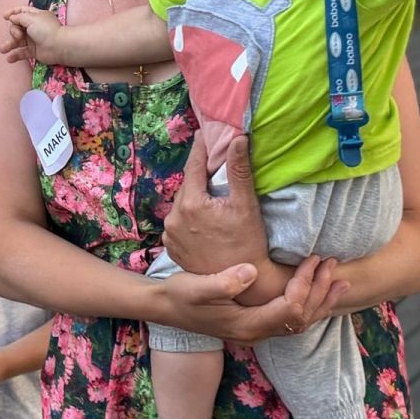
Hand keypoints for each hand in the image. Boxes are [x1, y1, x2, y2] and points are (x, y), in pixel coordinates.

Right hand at [1, 6, 62, 65]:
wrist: (59, 46)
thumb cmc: (45, 29)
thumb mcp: (31, 19)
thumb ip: (19, 17)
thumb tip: (11, 17)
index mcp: (35, 16)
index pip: (22, 11)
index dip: (13, 12)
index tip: (4, 16)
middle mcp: (33, 27)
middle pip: (17, 26)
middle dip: (13, 30)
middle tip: (17, 36)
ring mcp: (33, 40)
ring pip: (17, 41)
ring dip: (9, 44)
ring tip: (3, 50)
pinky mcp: (33, 51)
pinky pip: (22, 52)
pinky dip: (15, 55)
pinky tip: (9, 58)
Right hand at [154, 257, 346, 345]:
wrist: (167, 307)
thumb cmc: (180, 294)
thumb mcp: (196, 287)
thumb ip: (223, 282)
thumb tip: (252, 271)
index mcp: (247, 324)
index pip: (289, 308)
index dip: (305, 283)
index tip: (311, 258)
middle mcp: (257, 332)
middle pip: (302, 318)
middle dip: (320, 290)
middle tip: (332, 263)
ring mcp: (257, 331)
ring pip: (300, 321)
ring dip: (320, 299)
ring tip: (339, 279)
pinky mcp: (256, 323)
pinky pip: (291, 318)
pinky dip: (310, 304)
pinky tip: (318, 290)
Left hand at [163, 130, 259, 273]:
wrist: (243, 285)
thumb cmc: (248, 243)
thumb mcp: (245, 204)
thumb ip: (239, 170)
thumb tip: (238, 138)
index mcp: (191, 203)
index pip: (193, 165)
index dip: (201, 147)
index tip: (204, 133)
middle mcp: (174, 217)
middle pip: (188, 185)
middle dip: (199, 174)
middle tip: (212, 164)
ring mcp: (171, 234)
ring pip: (183, 204)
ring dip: (195, 197)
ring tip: (211, 195)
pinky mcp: (172, 248)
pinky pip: (179, 223)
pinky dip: (189, 217)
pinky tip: (204, 220)